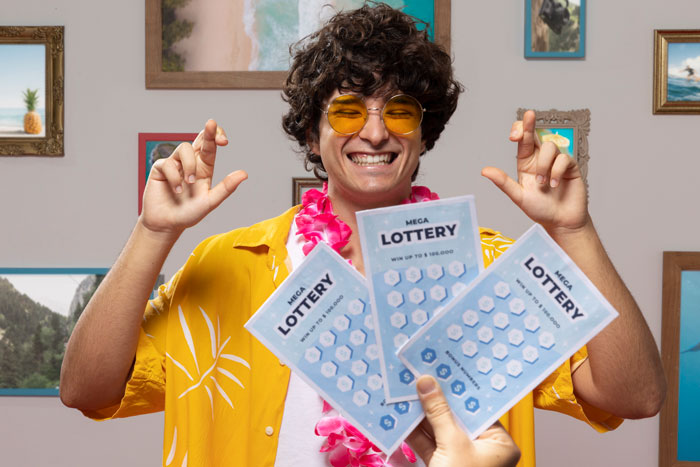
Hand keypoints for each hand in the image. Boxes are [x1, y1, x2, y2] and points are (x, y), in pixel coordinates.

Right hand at [140, 119, 247, 235]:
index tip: (224, 141)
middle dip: (207, 132)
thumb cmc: (189, 214)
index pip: (211, 147)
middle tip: (212, 124)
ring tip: (188, 184)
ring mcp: (175, 164)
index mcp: (204, 168)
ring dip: (189, 166)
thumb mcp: (210, 201)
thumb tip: (244, 174)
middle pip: (199, 139)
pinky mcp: (160, 168)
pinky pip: (168, 163)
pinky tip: (176, 189)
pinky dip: (174, 177)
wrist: (166, 224)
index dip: (216, 137)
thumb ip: (226, 188)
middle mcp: (190, 163)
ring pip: (184, 148)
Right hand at [406, 375, 519, 466]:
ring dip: (421, 414)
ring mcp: (461, 459)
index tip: (443, 369)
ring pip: (439, 429)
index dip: (459, 389)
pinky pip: (428, 444)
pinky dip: (414, 432)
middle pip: (456, 416)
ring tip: (406, 391)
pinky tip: (401, 415)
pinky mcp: (442, 466)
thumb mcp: (452, 445)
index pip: (477, 408)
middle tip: (421, 376)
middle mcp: (482, 449)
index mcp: (498, 443)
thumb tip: (427, 383)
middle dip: (436, 400)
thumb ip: (438, 413)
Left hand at [481, 110, 588, 234]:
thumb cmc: (540, 210)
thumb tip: (485, 171)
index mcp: (526, 163)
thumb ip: (503, 182)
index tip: (514, 133)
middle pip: (535, 134)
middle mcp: (540, 159)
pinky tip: (554, 184)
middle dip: (530, 124)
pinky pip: (564, 158)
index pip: (522, 140)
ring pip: (549, 147)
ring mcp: (556, 161)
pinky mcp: (570, 167)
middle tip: (529, 115)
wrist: (561, 221)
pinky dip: (556, 172)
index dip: (519, 130)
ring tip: (543, 184)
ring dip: (544, 165)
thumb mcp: (518, 196)